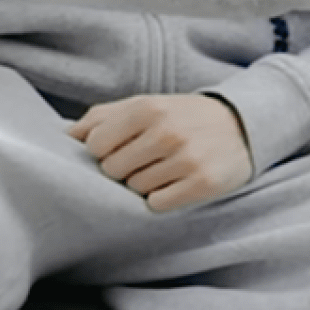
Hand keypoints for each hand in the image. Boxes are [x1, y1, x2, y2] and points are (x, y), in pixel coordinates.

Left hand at [67, 94, 253, 211]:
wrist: (243, 124)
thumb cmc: (184, 117)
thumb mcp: (147, 104)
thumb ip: (103, 116)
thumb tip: (66, 136)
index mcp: (148, 108)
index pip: (95, 145)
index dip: (104, 151)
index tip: (122, 148)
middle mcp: (166, 132)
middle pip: (113, 170)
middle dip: (124, 169)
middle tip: (146, 159)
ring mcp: (186, 159)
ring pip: (135, 189)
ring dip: (145, 183)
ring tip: (165, 168)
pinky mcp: (202, 183)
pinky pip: (158, 204)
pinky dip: (163, 198)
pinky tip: (177, 182)